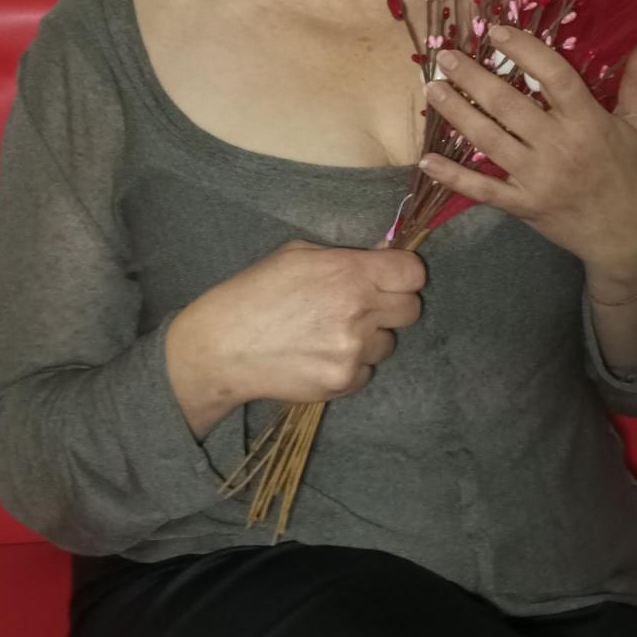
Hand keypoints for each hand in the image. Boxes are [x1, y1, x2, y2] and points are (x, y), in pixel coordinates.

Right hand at [175, 240, 425, 409]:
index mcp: (349, 272)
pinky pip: (367, 371)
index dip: (403, 274)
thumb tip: (383, 257)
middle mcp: (358, 310)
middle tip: (364, 306)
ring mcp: (352, 350)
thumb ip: (346, 256)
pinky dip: (351, 366)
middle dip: (393, 305)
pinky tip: (320, 355)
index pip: (413, 273)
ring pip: (388, 343)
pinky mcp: (342, 381)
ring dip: (370, 338)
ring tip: (330, 333)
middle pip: (411, 309)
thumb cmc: (256, 291)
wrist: (223, 346)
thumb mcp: (299, 255)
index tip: (391, 277)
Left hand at [418, 24, 636, 284]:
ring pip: (488, 140)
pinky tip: (426, 159)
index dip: (524, 50)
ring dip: (456, 113)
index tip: (496, 31)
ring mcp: (538, 178)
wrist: (629, 239)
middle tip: (446, 55)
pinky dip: (452, 176)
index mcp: (589, 122)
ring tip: (433, 89)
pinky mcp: (523, 205)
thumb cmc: (634, 175)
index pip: (554, 76)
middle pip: (509, 105)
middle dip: (473, 77)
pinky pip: (482, 189)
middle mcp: (560, 147)